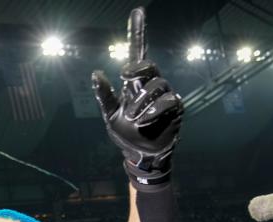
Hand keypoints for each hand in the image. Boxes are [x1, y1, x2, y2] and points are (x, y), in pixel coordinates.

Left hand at [92, 7, 182, 186]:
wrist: (139, 156)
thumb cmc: (125, 135)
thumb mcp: (110, 116)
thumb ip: (105, 96)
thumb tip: (96, 73)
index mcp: (135, 83)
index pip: (138, 53)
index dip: (138, 32)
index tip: (137, 11)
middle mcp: (152, 85)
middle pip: (149, 66)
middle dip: (136, 74)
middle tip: (126, 90)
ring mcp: (166, 95)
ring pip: (158, 85)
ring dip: (142, 102)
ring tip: (133, 119)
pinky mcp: (176, 109)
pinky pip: (168, 101)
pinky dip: (154, 110)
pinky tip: (144, 121)